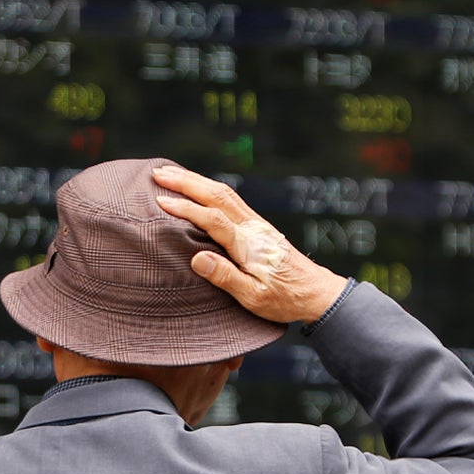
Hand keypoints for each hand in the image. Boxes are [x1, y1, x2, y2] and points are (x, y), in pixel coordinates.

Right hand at [152, 165, 347, 324]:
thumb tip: (198, 259)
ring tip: (170, 173)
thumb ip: (226, 278)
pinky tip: (197, 187)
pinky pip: (230, 199)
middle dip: (185, 182)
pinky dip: (209, 187)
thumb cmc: (285, 300)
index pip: (213, 219)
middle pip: (217, 195)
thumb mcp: (255, 298)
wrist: (316, 293)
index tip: (160, 201)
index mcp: (248, 245)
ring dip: (195, 180)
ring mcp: (256, 224)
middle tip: (157, 173)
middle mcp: (252, 228)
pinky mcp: (258, 226)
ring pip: (224, 193)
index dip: (186, 209)